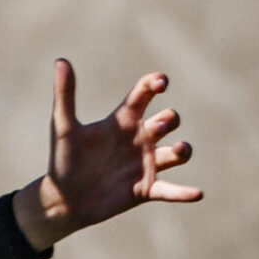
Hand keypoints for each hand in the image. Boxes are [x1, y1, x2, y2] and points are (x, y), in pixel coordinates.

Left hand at [14, 62, 200, 251]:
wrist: (64, 198)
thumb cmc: (63, 159)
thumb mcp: (64, 126)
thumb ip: (65, 95)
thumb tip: (61, 60)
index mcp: (123, 121)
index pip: (145, 95)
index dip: (155, 84)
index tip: (161, 82)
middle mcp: (139, 140)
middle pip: (168, 121)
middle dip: (169, 120)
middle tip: (157, 127)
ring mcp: (146, 165)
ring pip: (177, 153)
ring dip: (183, 150)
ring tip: (179, 149)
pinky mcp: (147, 189)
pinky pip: (171, 190)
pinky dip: (184, 192)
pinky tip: (197, 193)